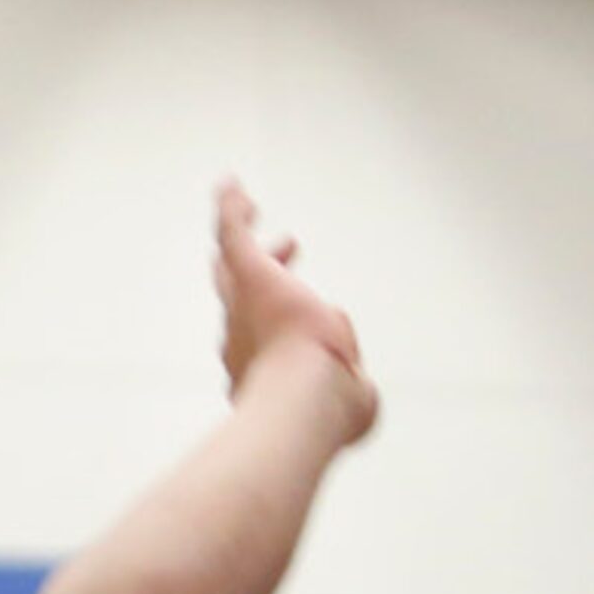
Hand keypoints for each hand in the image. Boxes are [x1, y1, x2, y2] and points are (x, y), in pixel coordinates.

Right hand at [214, 181, 376, 443]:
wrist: (304, 398)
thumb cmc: (324, 407)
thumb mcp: (349, 400)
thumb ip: (354, 394)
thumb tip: (363, 398)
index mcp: (259, 368)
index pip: (260, 336)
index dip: (275, 318)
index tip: (297, 303)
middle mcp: (239, 338)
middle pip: (236, 294)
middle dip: (259, 269)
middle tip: (286, 246)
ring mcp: (242, 305)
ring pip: (234, 261)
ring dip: (243, 236)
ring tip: (247, 205)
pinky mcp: (250, 274)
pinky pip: (232, 233)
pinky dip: (230, 209)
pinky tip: (230, 185)